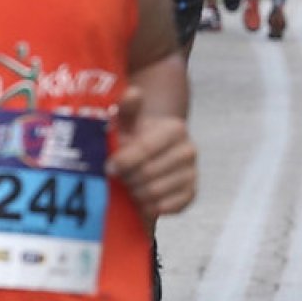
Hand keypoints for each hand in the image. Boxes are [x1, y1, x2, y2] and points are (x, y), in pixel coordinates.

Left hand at [106, 87, 196, 218]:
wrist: (149, 161)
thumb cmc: (132, 141)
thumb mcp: (125, 125)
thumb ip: (126, 109)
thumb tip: (133, 93)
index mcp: (174, 129)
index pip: (144, 149)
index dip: (122, 161)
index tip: (109, 167)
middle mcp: (189, 150)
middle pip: (146, 173)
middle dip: (127, 178)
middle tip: (120, 177)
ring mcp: (192, 173)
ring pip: (154, 192)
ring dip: (135, 193)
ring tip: (130, 186)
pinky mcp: (191, 194)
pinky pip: (164, 207)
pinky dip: (148, 206)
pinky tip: (143, 198)